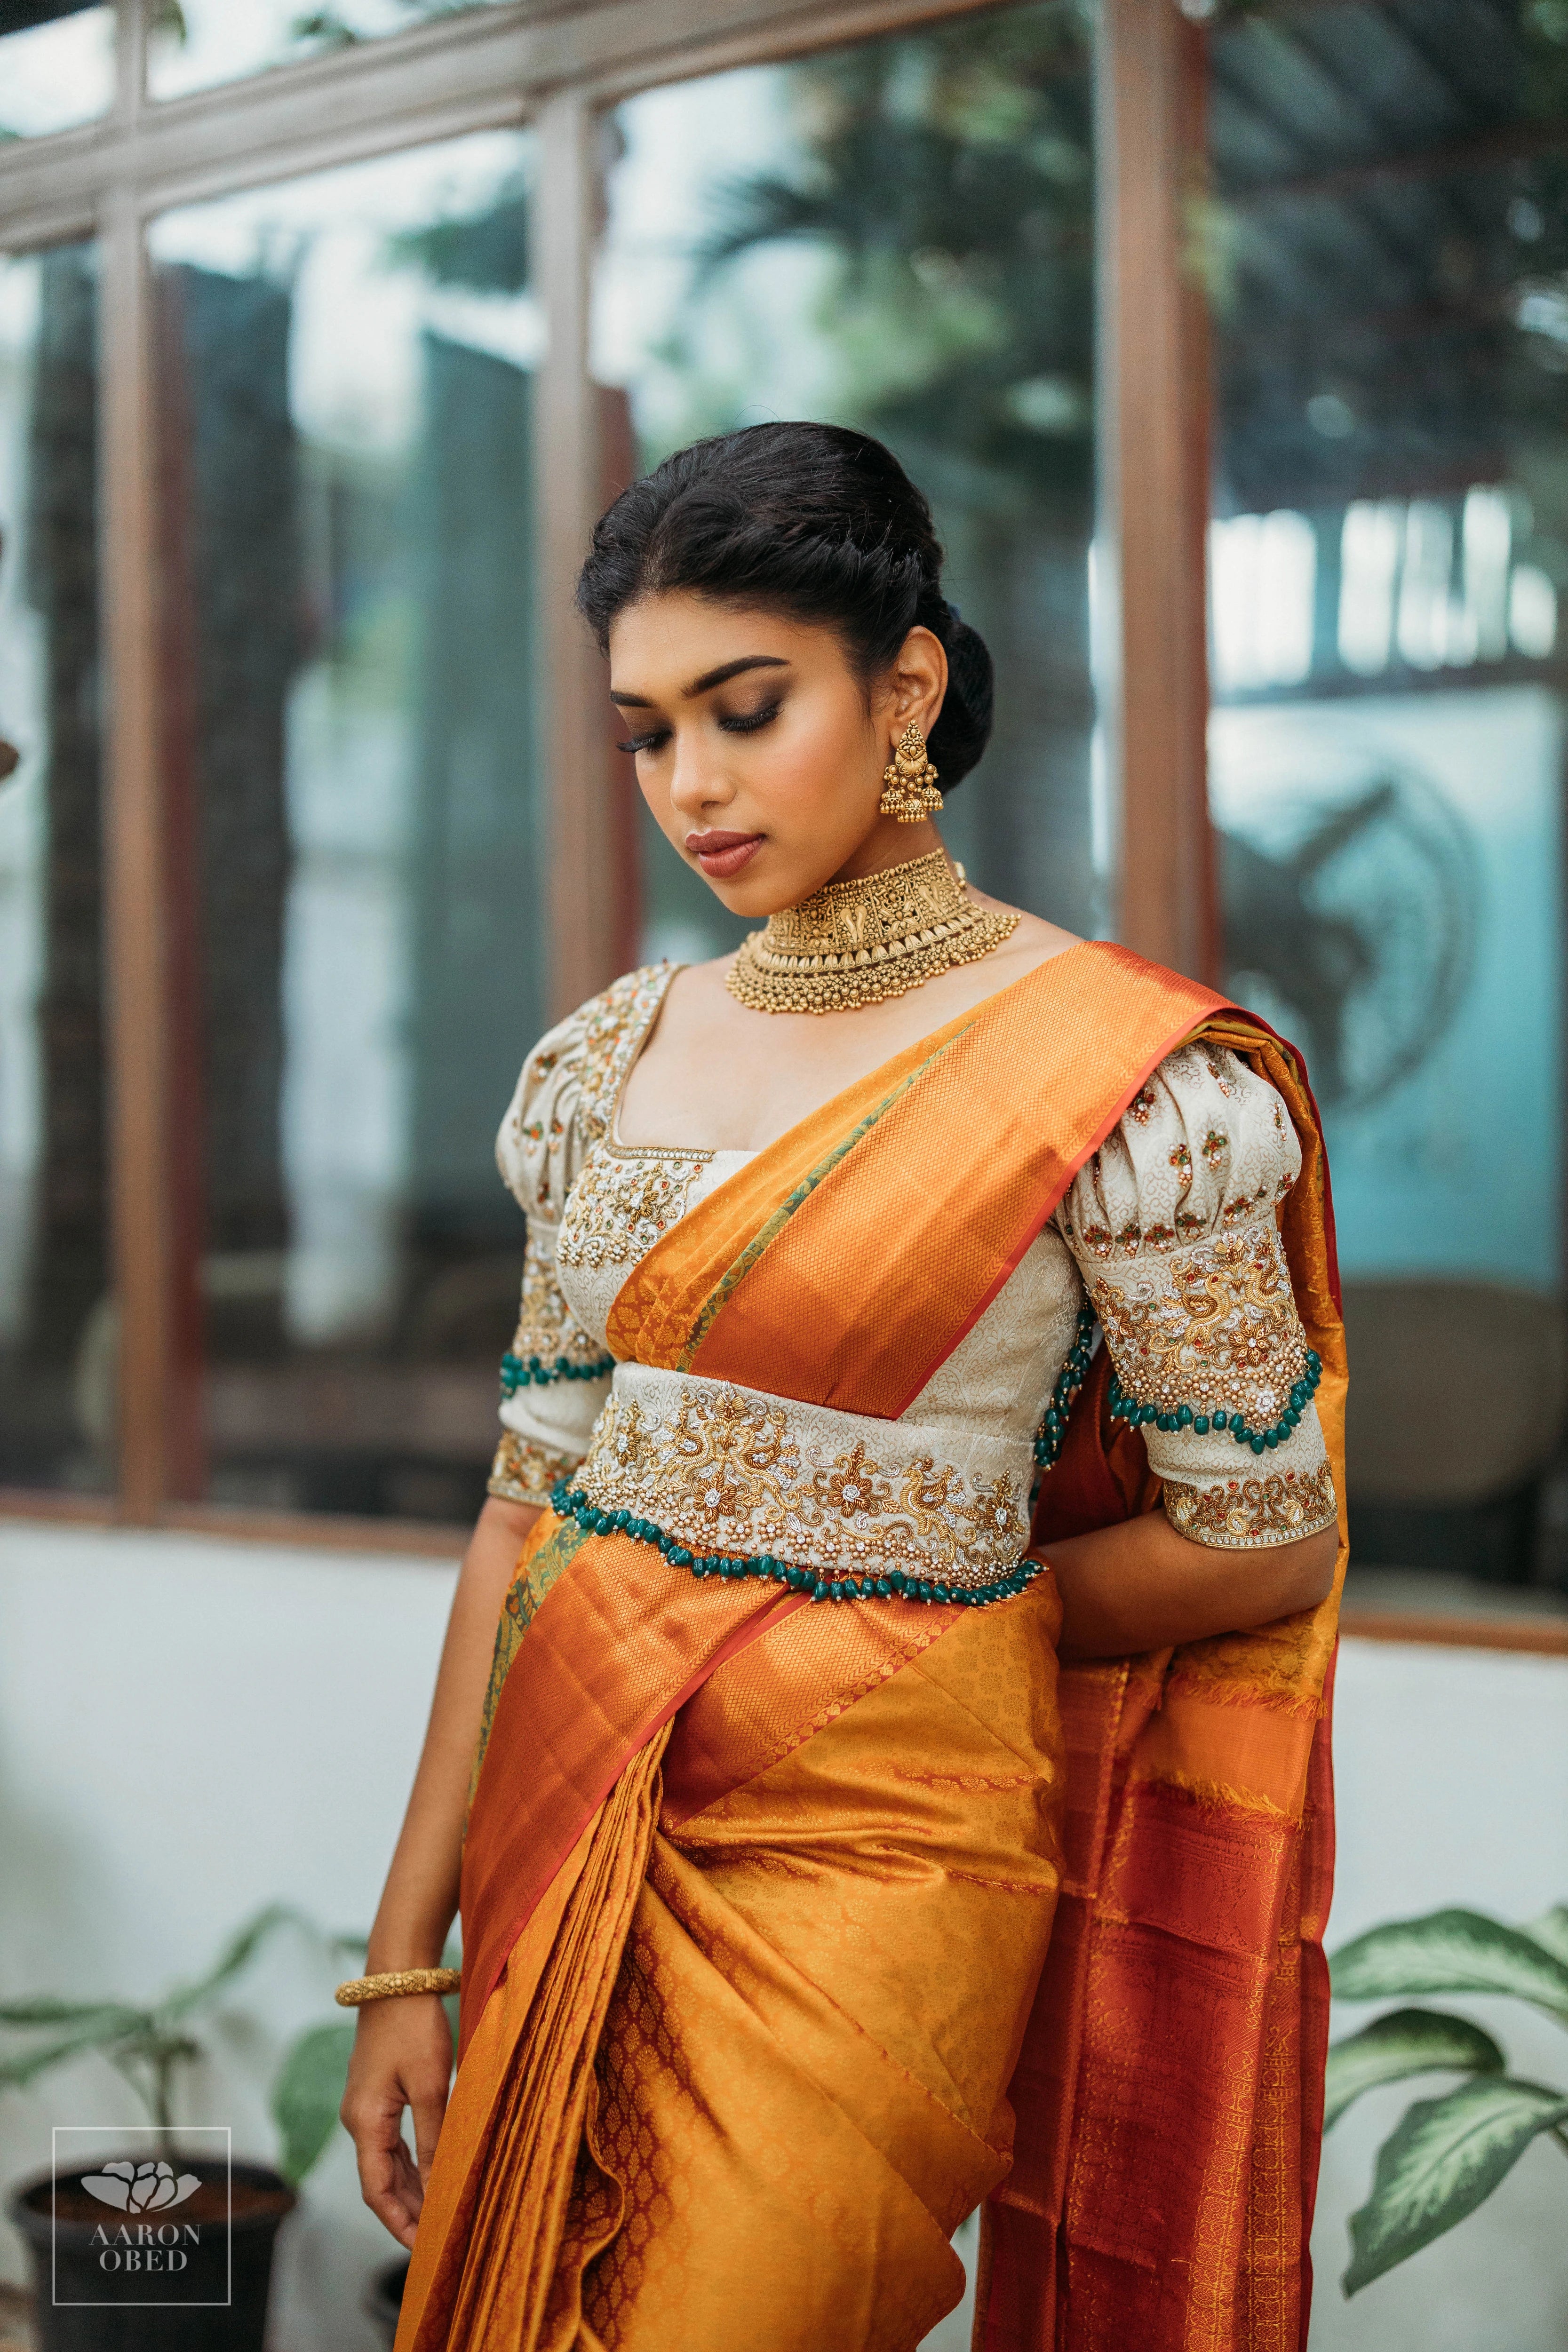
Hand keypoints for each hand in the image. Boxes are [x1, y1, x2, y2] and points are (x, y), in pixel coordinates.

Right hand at [340, 1993, 454, 2247]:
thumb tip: (440, 2188)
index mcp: (364, 2122)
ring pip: (387, 2162)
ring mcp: (366, 2107)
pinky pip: (391, 2141)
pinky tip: (431, 2176)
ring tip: (439, 2216)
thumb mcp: (431, 2086)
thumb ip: (433, 2139)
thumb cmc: (414, 2027)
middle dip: (407, 2212)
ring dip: (411, 2189)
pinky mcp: (378, 2094)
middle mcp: (358, 2119)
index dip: (398, 2223)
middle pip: (380, 2181)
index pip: (376, 2190)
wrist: (397, 1978)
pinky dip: (410, 2163)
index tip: (422, 2248)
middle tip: (439, 2238)